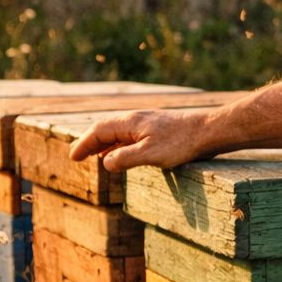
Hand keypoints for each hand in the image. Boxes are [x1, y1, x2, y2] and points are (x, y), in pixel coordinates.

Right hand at [68, 109, 211, 171]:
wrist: (208, 130)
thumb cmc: (181, 142)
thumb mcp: (151, 154)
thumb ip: (125, 158)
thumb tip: (105, 162)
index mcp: (129, 123)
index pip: (98, 131)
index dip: (84, 144)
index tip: (73, 158)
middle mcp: (135, 119)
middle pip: (105, 128)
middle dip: (89, 142)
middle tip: (76, 156)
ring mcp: (146, 123)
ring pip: (117, 132)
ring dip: (103, 143)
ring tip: (93, 156)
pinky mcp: (156, 129)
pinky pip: (128, 135)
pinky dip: (117, 144)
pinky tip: (120, 154)